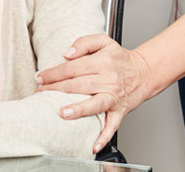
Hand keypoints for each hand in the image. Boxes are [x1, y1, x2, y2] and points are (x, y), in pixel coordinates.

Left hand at [36, 34, 152, 152]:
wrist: (144, 72)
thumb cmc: (120, 58)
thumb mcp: (104, 41)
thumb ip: (84, 43)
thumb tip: (67, 54)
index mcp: (102, 61)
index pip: (72, 67)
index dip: (54, 73)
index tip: (40, 77)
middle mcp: (108, 79)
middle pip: (78, 85)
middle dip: (56, 90)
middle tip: (41, 93)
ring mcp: (114, 96)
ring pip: (94, 104)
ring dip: (78, 110)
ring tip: (63, 113)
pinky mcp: (120, 111)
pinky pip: (112, 125)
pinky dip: (104, 136)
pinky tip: (93, 145)